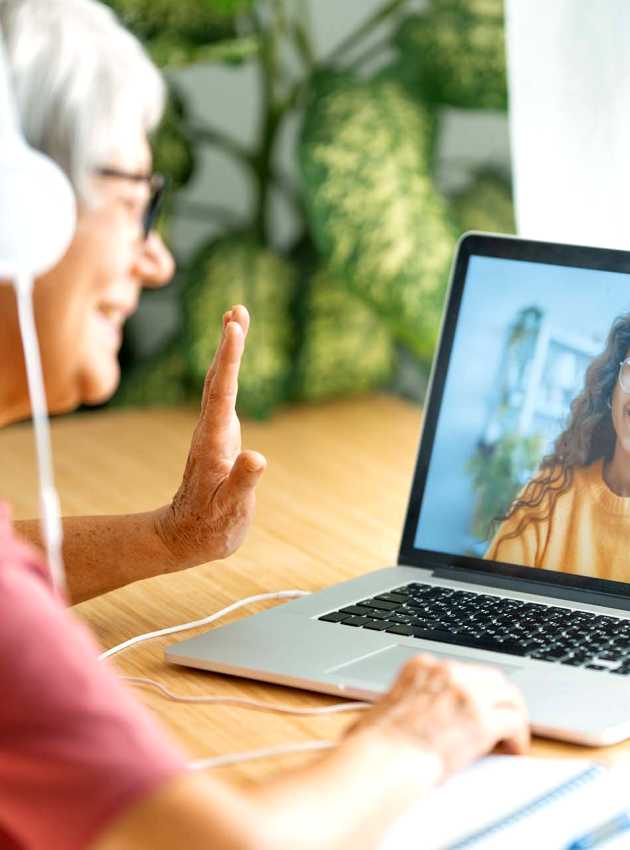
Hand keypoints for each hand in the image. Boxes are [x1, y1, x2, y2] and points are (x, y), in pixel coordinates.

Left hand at [155, 305, 266, 567]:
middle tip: (237, 309)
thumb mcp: (227, 511)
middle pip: (218, 379)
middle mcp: (211, 431)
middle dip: (227, 343)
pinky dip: (228, 370)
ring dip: (227, 351)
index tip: (234, 327)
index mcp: (213, 444)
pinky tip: (231, 359)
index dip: (230, 359)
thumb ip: (241, 484)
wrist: (184, 537)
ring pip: (219, 383)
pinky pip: (224, 395)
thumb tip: (257, 457)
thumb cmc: (208, 527)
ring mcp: (214, 432)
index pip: (222, 394)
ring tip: (236, 319)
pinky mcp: (220, 437)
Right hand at [346, 654, 528, 781]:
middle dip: (499, 700)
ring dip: (513, 715)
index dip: (475, 692)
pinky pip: (515, 721)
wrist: (382, 759)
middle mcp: (447, 672)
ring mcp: (466, 694)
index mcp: (422, 666)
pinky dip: (519, 737)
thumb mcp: (386, 705)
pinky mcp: (481, 720)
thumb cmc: (376, 742)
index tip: (477, 707)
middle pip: (491, 677)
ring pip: (509, 695)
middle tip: (503, 720)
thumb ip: (404, 700)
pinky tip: (514, 750)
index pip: (462, 671)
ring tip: (512, 737)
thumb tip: (403, 716)